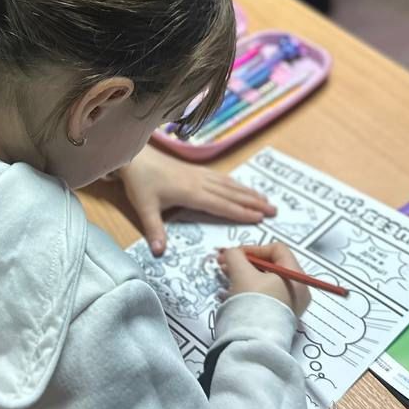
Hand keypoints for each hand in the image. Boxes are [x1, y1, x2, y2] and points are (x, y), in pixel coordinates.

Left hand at [118, 145, 274, 255]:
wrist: (134, 155)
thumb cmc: (140, 182)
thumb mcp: (144, 208)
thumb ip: (154, 230)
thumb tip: (159, 253)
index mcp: (191, 193)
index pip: (222, 205)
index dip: (241, 212)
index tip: (260, 218)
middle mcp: (200, 183)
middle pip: (231, 194)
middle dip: (253, 202)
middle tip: (274, 210)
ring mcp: (198, 174)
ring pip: (229, 184)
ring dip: (248, 192)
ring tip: (265, 199)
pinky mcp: (194, 170)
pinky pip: (221, 177)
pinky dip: (234, 183)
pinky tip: (240, 186)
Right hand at [216, 242, 310, 314]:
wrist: (253, 341)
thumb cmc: (253, 302)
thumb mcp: (241, 272)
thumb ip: (235, 256)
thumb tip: (231, 253)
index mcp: (296, 276)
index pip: (277, 250)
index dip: (253, 248)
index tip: (234, 255)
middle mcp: (300, 290)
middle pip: (272, 266)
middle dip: (246, 263)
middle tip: (226, 265)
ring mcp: (292, 305)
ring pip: (268, 281)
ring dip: (246, 276)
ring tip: (227, 279)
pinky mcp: (281, 317)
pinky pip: (268, 296)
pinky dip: (252, 290)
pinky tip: (234, 293)